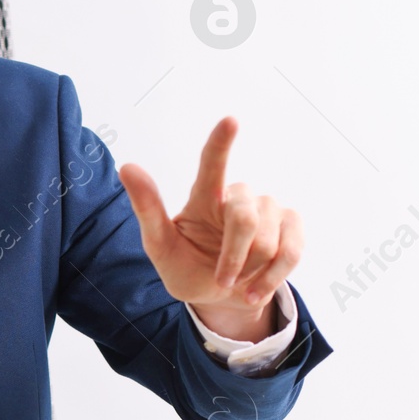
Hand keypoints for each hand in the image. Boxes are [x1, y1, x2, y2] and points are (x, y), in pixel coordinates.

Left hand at [117, 117, 302, 331]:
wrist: (217, 298)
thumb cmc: (186, 267)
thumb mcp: (160, 246)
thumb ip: (147, 209)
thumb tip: (127, 166)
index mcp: (205, 196)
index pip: (212, 163)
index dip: (222, 142)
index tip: (230, 121)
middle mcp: (238, 196)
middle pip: (244, 219)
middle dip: (233, 257)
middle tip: (221, 279)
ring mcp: (269, 209)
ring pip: (269, 241)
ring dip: (250, 271)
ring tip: (236, 282)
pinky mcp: (291, 226)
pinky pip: (291, 252)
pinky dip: (272, 278)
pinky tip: (255, 291)